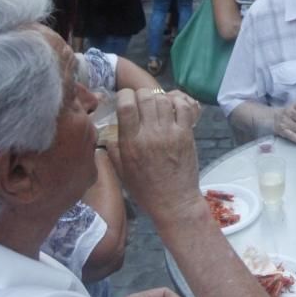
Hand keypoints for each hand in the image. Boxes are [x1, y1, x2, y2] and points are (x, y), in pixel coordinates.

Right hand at [105, 89, 201, 223]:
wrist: (174, 202)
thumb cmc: (145, 189)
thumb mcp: (121, 171)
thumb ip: (113, 148)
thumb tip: (109, 129)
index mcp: (131, 143)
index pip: (126, 105)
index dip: (124, 96)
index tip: (125, 100)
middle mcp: (150, 135)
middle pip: (146, 97)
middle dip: (141, 94)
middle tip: (142, 102)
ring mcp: (170, 133)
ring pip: (164, 100)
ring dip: (158, 98)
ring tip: (156, 106)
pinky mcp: (186, 134)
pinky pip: (183, 107)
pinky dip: (178, 102)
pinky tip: (172, 108)